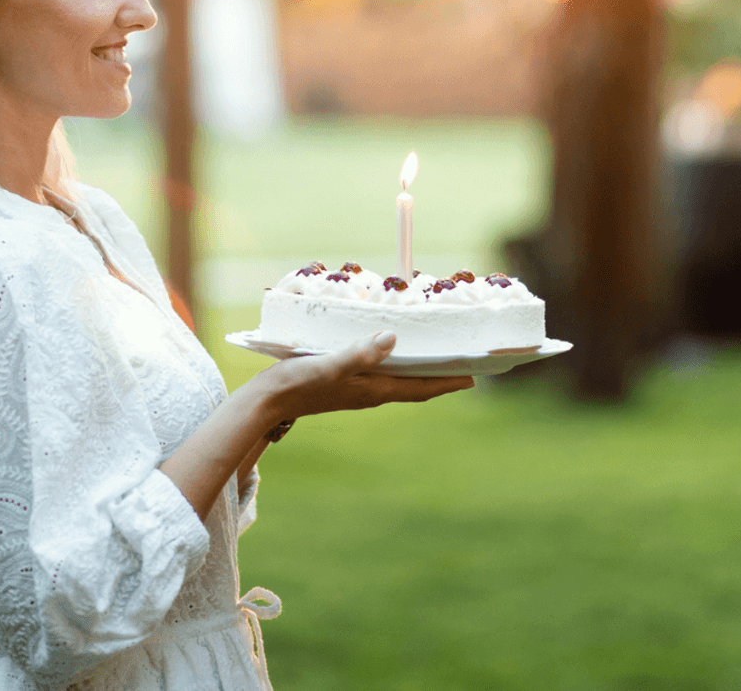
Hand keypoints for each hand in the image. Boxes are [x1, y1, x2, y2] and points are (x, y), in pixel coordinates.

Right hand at [257, 331, 474, 420]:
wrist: (266, 402)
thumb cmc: (297, 384)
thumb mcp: (329, 365)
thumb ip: (360, 354)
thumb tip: (392, 338)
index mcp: (373, 390)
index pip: (421, 388)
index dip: (448, 382)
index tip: (474, 377)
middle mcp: (370, 392)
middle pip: (415, 385)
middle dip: (440, 375)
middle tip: (463, 361)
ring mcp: (356, 389)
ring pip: (398, 379)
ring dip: (418, 369)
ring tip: (435, 353)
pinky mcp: (342, 382)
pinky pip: (379, 373)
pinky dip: (393, 362)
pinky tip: (388, 348)